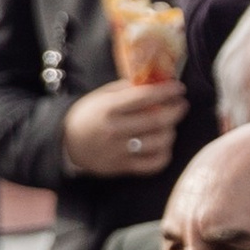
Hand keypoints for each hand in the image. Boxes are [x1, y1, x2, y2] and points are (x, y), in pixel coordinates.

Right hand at [61, 74, 187, 176]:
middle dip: (175, 111)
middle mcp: (115, 130)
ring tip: (170, 125)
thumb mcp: (101, 97)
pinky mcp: (123, 168)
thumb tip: (154, 82)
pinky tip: (164, 145)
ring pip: (159, 142)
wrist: (67, 145)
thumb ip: (126, 89)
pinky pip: (154, 164)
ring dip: (171, 131)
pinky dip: (165, 154)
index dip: (166, 91)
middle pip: (156, 120)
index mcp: (108, 109)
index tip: (179, 88)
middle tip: (182, 104)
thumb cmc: (88, 116)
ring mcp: (120, 151)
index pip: (144, 97)